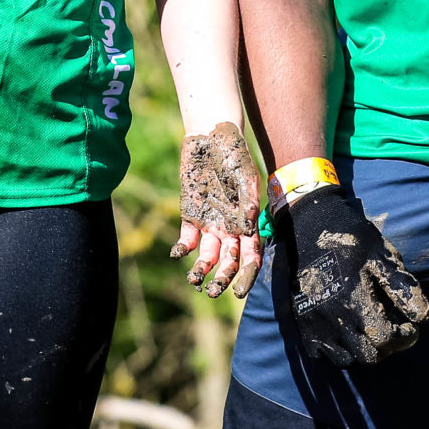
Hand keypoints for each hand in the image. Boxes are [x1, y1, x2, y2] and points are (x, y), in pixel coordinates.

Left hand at [172, 123, 262, 297]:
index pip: (251, 255)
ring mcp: (209, 222)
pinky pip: (187, 239)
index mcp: (247, 221)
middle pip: (228, 261)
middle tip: (212, 292)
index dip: (247, 275)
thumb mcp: (245, 175)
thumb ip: (248, 200)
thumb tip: (248, 225)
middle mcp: (229, 227)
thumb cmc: (234, 154)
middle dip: (222, 279)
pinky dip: (182, 249)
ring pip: (206, 256)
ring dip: (201, 271)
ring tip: (193, 281)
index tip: (238, 291)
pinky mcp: (190, 214)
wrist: (211, 136)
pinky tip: (178, 254)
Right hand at [283, 189, 428, 366]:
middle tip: (393, 330)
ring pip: (346, 358)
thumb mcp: (382, 255)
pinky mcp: (302, 321)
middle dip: (387, 347)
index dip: (405, 337)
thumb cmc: (352, 238)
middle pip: (368, 355)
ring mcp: (315, 322)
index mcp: (355, 300)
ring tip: (370, 330)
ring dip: (363, 349)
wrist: (310, 223)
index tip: (410, 326)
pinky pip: (321, 353)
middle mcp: (333, 317)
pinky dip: (337, 348)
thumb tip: (425, 318)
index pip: (386, 339)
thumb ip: (402, 288)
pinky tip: (346, 330)